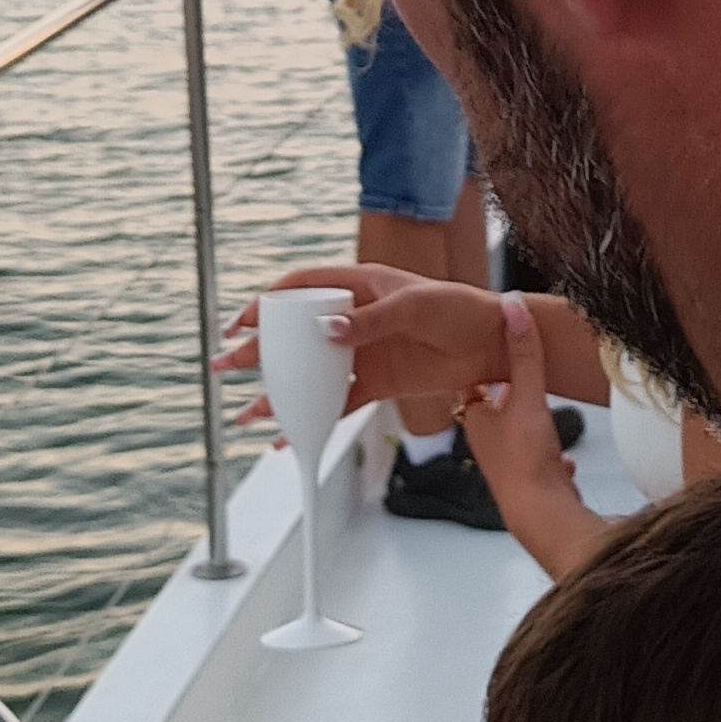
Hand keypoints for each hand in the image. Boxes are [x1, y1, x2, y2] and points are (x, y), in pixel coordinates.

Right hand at [218, 263, 503, 423]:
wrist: (496, 345)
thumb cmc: (461, 310)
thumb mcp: (415, 307)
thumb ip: (370, 320)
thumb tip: (326, 330)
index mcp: (360, 286)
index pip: (302, 288)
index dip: (268, 303)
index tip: (241, 322)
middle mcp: (356, 319)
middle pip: (296, 334)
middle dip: (258, 350)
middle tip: (224, 365)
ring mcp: (364, 353)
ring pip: (311, 373)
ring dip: (280, 391)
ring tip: (246, 412)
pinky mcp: (378, 383)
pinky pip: (338, 402)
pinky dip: (314, 419)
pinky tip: (291, 436)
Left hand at [464, 292, 608, 582]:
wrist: (541, 515)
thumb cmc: (525, 458)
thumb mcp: (527, 396)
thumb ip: (524, 353)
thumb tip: (512, 305)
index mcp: (477, 420)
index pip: (471, 385)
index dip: (479, 367)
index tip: (487, 348)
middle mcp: (487, 445)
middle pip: (494, 412)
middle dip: (507, 395)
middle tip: (522, 375)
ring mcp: (510, 468)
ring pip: (516, 439)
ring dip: (528, 426)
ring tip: (543, 411)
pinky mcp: (533, 487)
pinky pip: (540, 466)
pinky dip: (549, 459)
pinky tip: (565, 460)